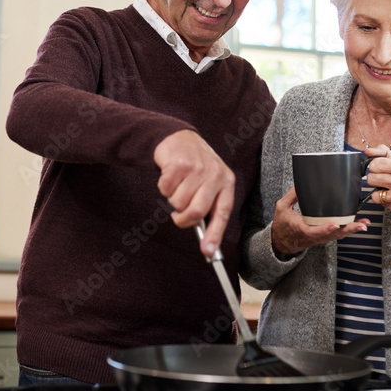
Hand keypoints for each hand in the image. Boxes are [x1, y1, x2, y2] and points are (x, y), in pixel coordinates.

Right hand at [153, 130, 234, 256]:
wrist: (179, 138)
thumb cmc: (195, 168)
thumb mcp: (209, 183)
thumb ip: (209, 207)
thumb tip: (207, 244)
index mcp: (226, 181)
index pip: (223, 212)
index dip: (215, 234)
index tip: (208, 252)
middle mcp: (214, 174)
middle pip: (197, 211)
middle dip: (183, 219)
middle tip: (177, 215)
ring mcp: (196, 168)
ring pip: (178, 202)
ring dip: (172, 199)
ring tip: (177, 186)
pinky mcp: (178, 163)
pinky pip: (165, 189)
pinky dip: (163, 187)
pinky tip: (170, 176)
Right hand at [271, 186, 368, 255]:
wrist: (282, 241)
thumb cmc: (282, 224)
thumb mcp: (282, 208)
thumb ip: (291, 195)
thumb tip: (301, 183)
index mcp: (302, 229)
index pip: (315, 231)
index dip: (326, 228)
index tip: (335, 223)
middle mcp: (314, 236)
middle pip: (333, 234)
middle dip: (348, 229)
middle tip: (361, 225)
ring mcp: (320, 237)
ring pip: (338, 235)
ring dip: (352, 229)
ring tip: (364, 224)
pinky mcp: (324, 236)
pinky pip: (338, 234)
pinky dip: (349, 230)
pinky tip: (358, 224)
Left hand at [363, 145, 390, 228]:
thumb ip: (384, 154)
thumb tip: (368, 151)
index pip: (376, 162)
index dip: (374, 167)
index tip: (378, 169)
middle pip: (371, 177)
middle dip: (374, 180)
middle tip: (382, 181)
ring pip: (374, 192)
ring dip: (378, 192)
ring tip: (387, 191)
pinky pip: (380, 202)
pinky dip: (382, 201)